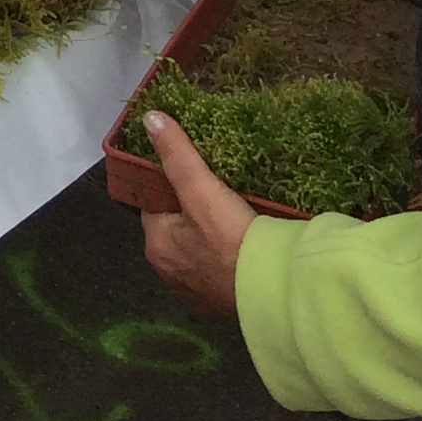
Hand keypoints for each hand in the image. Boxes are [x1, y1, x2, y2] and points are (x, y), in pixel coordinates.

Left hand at [139, 111, 256, 320]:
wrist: (272, 291)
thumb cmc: (231, 238)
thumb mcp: (201, 188)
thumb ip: (176, 154)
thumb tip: (150, 118)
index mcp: (155, 245)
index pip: (153, 205)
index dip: (169, 186)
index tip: (191, 172)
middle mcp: (167, 272)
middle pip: (173, 227)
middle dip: (189, 211)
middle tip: (215, 191)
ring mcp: (193, 291)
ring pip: (194, 249)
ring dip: (206, 236)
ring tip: (230, 214)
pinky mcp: (217, 302)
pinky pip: (213, 270)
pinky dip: (221, 258)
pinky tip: (239, 246)